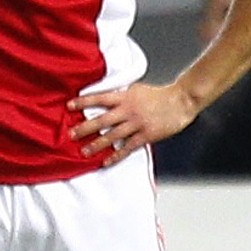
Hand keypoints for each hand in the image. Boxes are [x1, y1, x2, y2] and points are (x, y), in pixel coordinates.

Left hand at [68, 81, 200, 164]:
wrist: (181, 100)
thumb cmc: (159, 95)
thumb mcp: (136, 90)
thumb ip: (120, 96)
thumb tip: (104, 100)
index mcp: (125, 97)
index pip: (100, 98)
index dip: (84, 101)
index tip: (69, 105)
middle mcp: (128, 110)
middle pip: (102, 119)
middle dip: (85, 128)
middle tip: (71, 134)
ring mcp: (137, 123)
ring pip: (113, 135)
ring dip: (97, 144)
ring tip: (84, 151)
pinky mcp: (146, 134)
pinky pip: (128, 147)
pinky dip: (116, 155)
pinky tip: (106, 161)